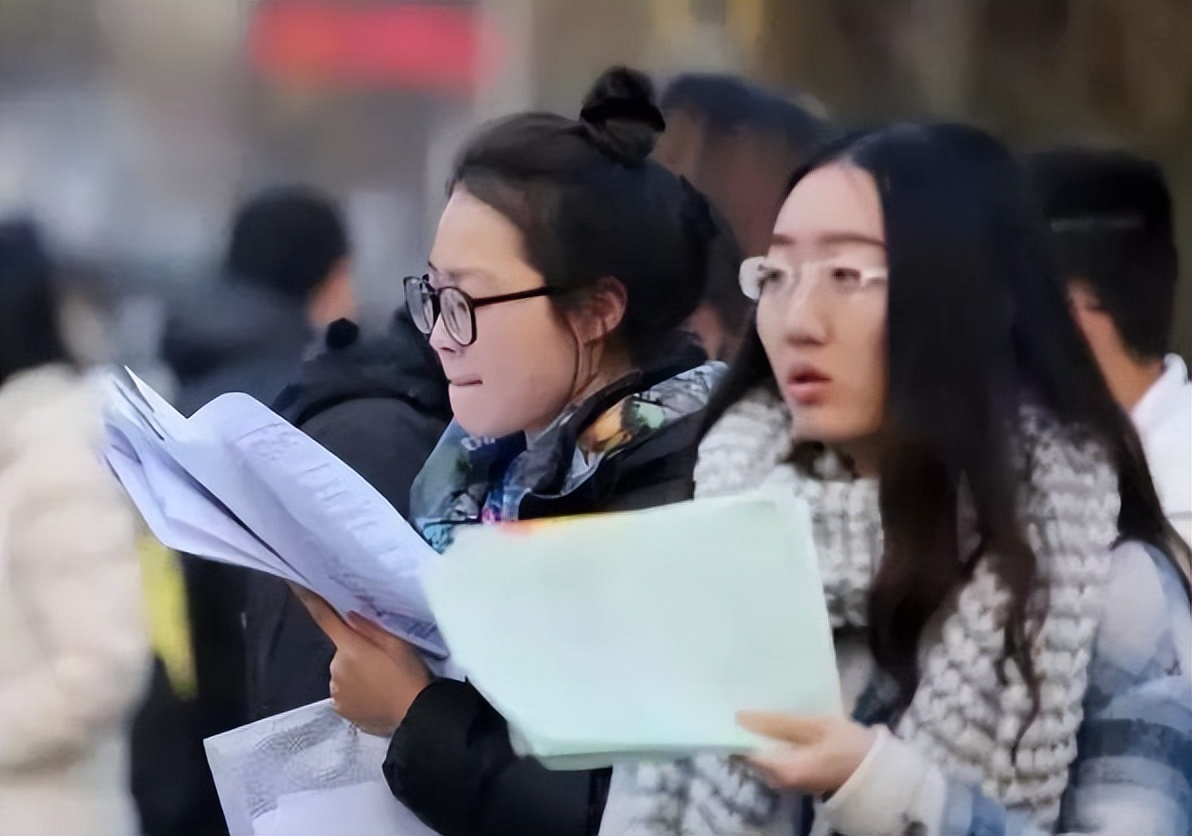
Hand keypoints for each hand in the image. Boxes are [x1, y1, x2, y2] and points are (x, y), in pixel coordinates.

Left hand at [295, 587, 431, 736]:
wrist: (415, 715)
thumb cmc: (409, 675)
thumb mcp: (398, 644)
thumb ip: (371, 628)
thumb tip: (348, 614)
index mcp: (350, 648)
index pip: (325, 619)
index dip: (310, 601)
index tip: (295, 584)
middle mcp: (336, 668)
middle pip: (340, 651)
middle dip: (354, 653)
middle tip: (381, 662)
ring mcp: (336, 691)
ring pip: (342, 674)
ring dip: (354, 674)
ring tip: (380, 683)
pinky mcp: (340, 710)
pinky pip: (343, 693)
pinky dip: (355, 692)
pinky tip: (375, 696)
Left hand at [737, 711, 877, 795]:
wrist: (878, 774)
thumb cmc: (849, 747)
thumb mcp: (816, 727)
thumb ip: (779, 723)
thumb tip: (741, 716)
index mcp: (780, 770)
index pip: (742, 749)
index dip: (737, 728)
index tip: (736, 705)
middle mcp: (778, 781)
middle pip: (752, 751)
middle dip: (751, 729)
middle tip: (753, 699)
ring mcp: (787, 781)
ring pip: (765, 754)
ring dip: (765, 734)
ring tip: (767, 705)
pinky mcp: (796, 777)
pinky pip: (777, 757)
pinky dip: (777, 742)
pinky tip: (784, 723)